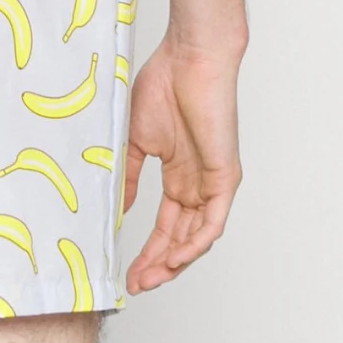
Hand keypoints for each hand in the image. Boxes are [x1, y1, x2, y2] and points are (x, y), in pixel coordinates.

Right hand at [122, 33, 243, 292]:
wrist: (189, 58)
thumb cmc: (163, 85)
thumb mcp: (136, 140)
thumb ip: (129, 176)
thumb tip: (117, 210)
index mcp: (178, 174)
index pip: (165, 225)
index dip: (146, 250)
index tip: (125, 272)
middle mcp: (197, 183)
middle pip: (179, 237)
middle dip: (157, 264)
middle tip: (134, 285)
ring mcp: (212, 182)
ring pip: (196, 237)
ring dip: (174, 262)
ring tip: (149, 278)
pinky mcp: (225, 177)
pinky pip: (212, 222)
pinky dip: (194, 244)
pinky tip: (175, 259)